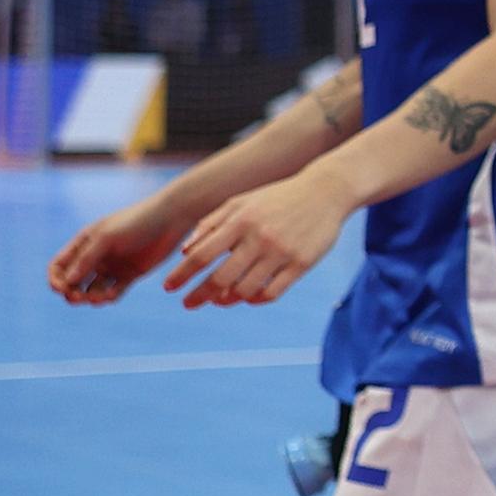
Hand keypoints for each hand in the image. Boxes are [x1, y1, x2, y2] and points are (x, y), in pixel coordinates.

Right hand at [49, 195, 184, 304]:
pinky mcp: (130, 275)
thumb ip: (87, 259)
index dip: (56, 280)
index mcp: (84, 243)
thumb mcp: (107, 238)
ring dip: (89, 298)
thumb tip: (67, 283)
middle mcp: (95, 256)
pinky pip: (112, 292)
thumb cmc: (137, 222)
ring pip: (91, 291)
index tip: (61, 288)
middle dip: (71, 293)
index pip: (59, 267)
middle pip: (73, 283)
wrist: (171, 219)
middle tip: (79, 297)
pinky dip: (108, 297)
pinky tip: (111, 295)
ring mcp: (112, 267)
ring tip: (98, 298)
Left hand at [163, 173, 351, 308]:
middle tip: (188, 303)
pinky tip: (248, 297)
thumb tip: (184, 253)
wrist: (326, 191)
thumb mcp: (241, 202)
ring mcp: (282, 252)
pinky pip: (272, 293)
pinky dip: (255, 300)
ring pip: (244, 290)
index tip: (168, 288)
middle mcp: (260, 237)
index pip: (201, 255)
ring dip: (226, 300)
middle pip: (220, 278)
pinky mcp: (302, 264)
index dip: (181, 275)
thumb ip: (211, 224)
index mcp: (241, 221)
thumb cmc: (276, 198)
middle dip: (198, 295)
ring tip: (219, 300)